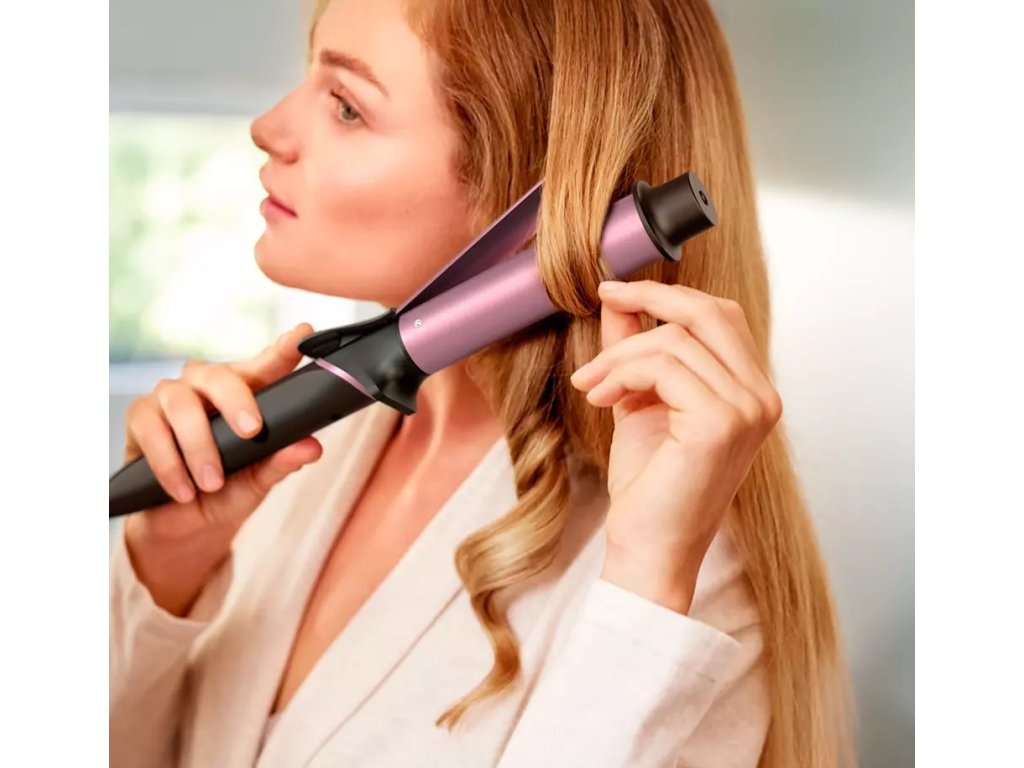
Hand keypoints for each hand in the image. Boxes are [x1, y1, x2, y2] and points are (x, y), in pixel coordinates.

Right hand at [121, 323, 323, 614]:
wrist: (183, 527)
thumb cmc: (225, 493)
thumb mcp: (257, 483)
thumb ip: (282, 462)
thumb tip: (311, 447)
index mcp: (245, 393)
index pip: (267, 365)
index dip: (284, 348)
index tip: (303, 334)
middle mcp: (207, 386)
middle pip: (219, 376)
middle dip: (236, 402)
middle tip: (251, 432)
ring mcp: (171, 398)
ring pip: (181, 404)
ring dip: (200, 447)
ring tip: (212, 483)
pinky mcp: (141, 417)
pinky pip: (151, 430)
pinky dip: (169, 464)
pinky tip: (184, 490)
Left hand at [570, 280, 782, 612]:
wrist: (648, 548)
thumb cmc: (649, 485)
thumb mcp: (639, 401)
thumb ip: (636, 350)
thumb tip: (620, 301)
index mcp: (751, 391)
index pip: (719, 317)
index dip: (667, 296)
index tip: (617, 292)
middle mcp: (761, 398)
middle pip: (708, 312)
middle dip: (649, 298)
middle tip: (604, 298)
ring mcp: (747, 410)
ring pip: (673, 340)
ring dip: (617, 356)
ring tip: (590, 385)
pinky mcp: (720, 423)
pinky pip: (661, 365)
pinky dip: (621, 373)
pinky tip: (600, 399)